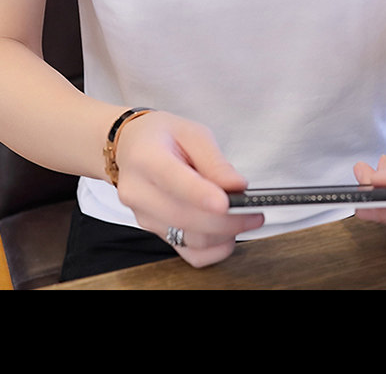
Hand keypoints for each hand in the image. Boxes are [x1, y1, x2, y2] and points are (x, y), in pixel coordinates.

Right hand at [113, 111, 263, 266]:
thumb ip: (214, 160)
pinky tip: (227, 233)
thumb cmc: (162, 136)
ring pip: (190, 239)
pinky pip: (188, 253)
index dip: (201, 195)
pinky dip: (214, 249)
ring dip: (224, 234)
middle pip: (185, 217)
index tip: (227, 202)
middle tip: (254, 212)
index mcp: (147, 158)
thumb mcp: (192, 132)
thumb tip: (237, 186)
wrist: (131, 148)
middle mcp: (139, 192)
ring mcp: (144, 216)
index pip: (173, 181)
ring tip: (244, 218)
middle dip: (227, 219)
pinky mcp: (154, 232)